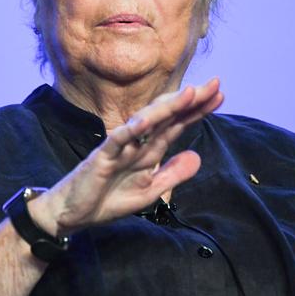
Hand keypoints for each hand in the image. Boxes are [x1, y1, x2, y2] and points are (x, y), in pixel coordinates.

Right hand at [30, 78, 222, 235]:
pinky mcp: (102, 157)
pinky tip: (144, 122)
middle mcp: (137, 143)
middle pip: (167, 117)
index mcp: (148, 150)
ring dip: (167, 108)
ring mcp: (119, 147)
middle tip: (215, 83)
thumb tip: (197, 156)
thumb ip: (172, 174)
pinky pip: (116, 141)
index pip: (177, 125)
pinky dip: (130, 131)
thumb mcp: (150, 190)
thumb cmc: (109, 198)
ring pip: (146, 122)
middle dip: (190, 101)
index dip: (197, 111)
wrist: (74, 212)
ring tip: (189, 94)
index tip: (220, 95)